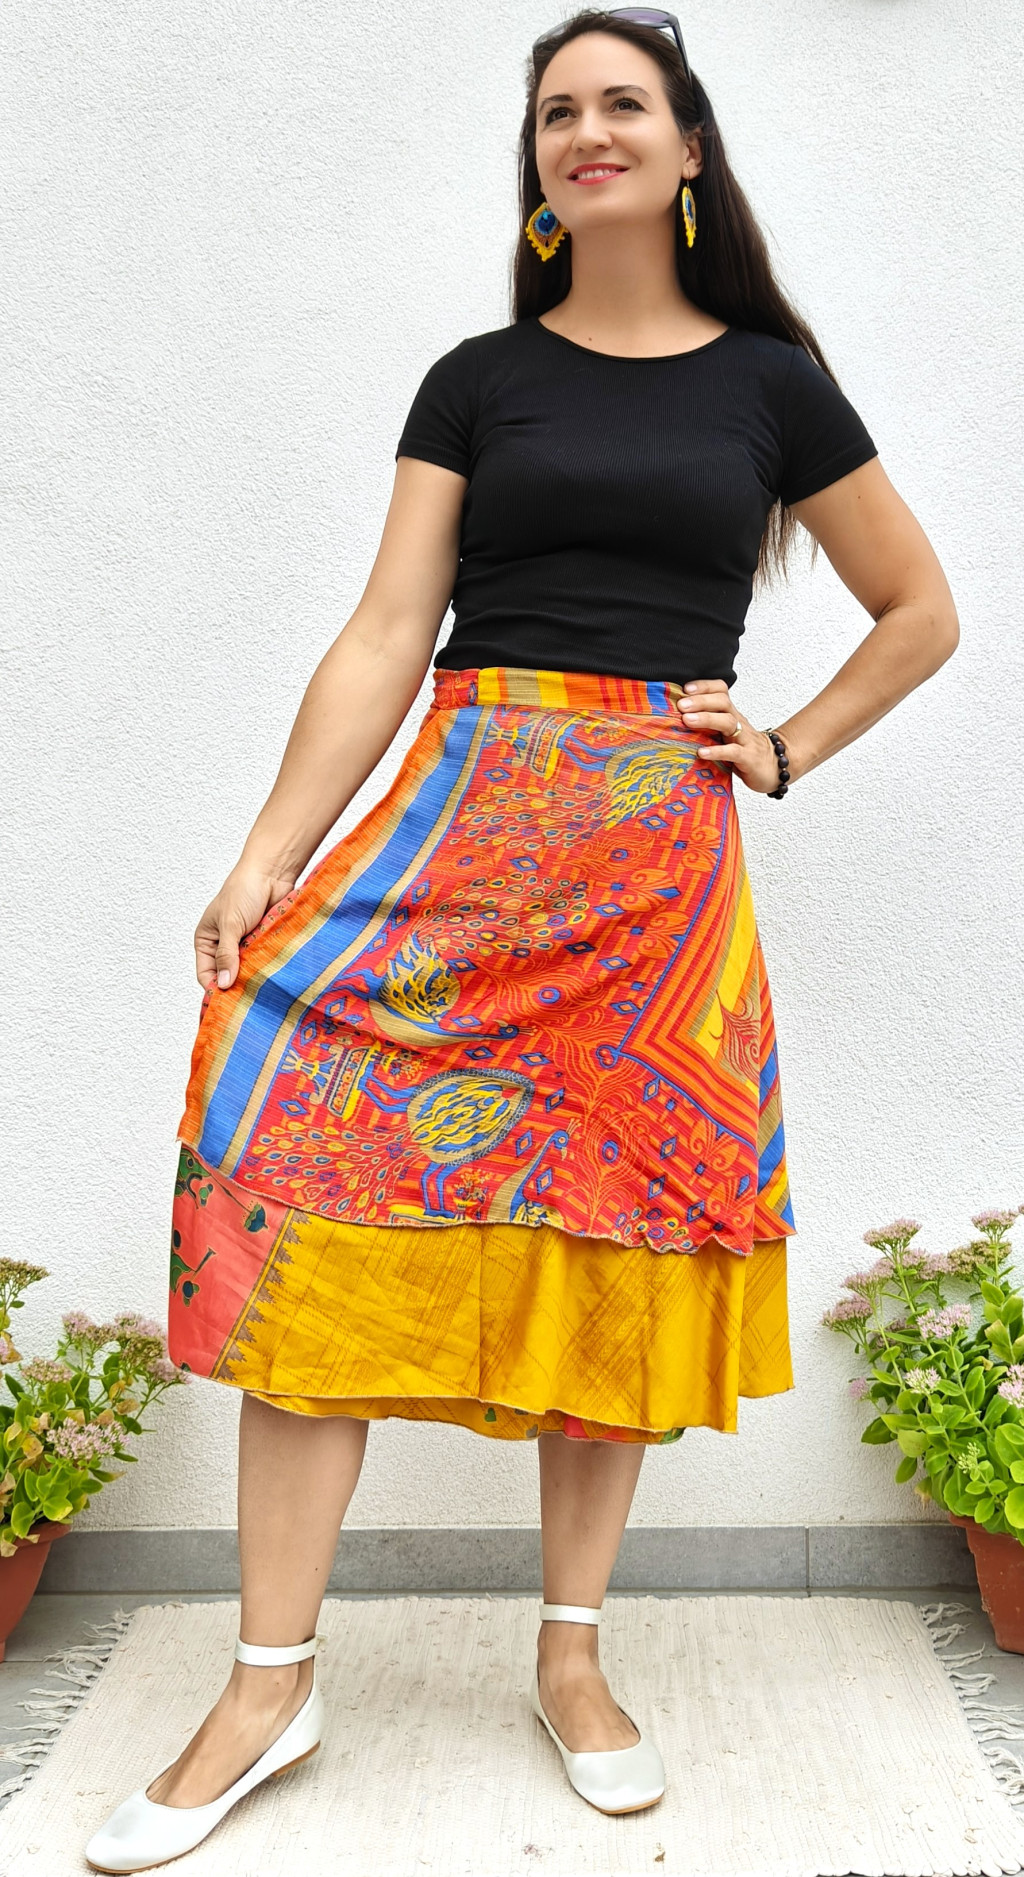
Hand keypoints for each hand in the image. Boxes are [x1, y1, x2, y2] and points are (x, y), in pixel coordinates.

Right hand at [193, 860, 297, 992]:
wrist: (272, 872)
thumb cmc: (244, 890)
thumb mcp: (230, 924)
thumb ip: (226, 954)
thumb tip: (224, 984)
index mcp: (207, 940)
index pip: (205, 974)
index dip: (215, 988)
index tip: (228, 1002)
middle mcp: (224, 945)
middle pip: (227, 975)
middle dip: (236, 985)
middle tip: (247, 999)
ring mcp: (245, 945)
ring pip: (246, 971)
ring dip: (253, 977)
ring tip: (261, 989)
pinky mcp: (263, 944)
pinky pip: (263, 963)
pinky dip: (266, 969)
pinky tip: (272, 977)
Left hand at [677, 679, 782, 794]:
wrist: (774, 766)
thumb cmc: (743, 750)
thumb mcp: (725, 733)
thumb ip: (707, 725)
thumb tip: (675, 719)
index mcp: (731, 714)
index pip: (721, 691)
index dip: (704, 686)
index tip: (685, 689)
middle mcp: (738, 722)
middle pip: (723, 702)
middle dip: (701, 701)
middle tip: (681, 705)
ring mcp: (744, 739)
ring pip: (728, 722)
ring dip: (706, 719)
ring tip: (687, 721)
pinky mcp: (748, 758)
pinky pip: (733, 752)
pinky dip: (717, 751)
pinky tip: (701, 752)